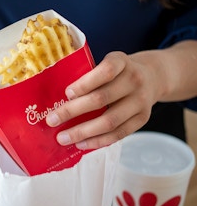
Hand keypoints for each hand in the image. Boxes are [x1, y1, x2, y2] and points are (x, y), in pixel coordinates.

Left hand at [46, 51, 164, 149]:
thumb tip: (60, 100)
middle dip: (73, 111)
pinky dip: (98, 141)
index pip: (105, 71)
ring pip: (110, 121)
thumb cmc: (119, 72)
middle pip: (102, 99)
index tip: (67, 93)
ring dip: (83, 131)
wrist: (152, 77)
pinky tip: (81, 144)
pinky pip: (119, 134)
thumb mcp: (109, 64)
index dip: (85, 83)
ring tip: (63, 138)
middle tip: (52, 120)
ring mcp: (141, 101)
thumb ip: (90, 76)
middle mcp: (134, 80)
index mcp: (121, 61)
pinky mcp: (143, 119)